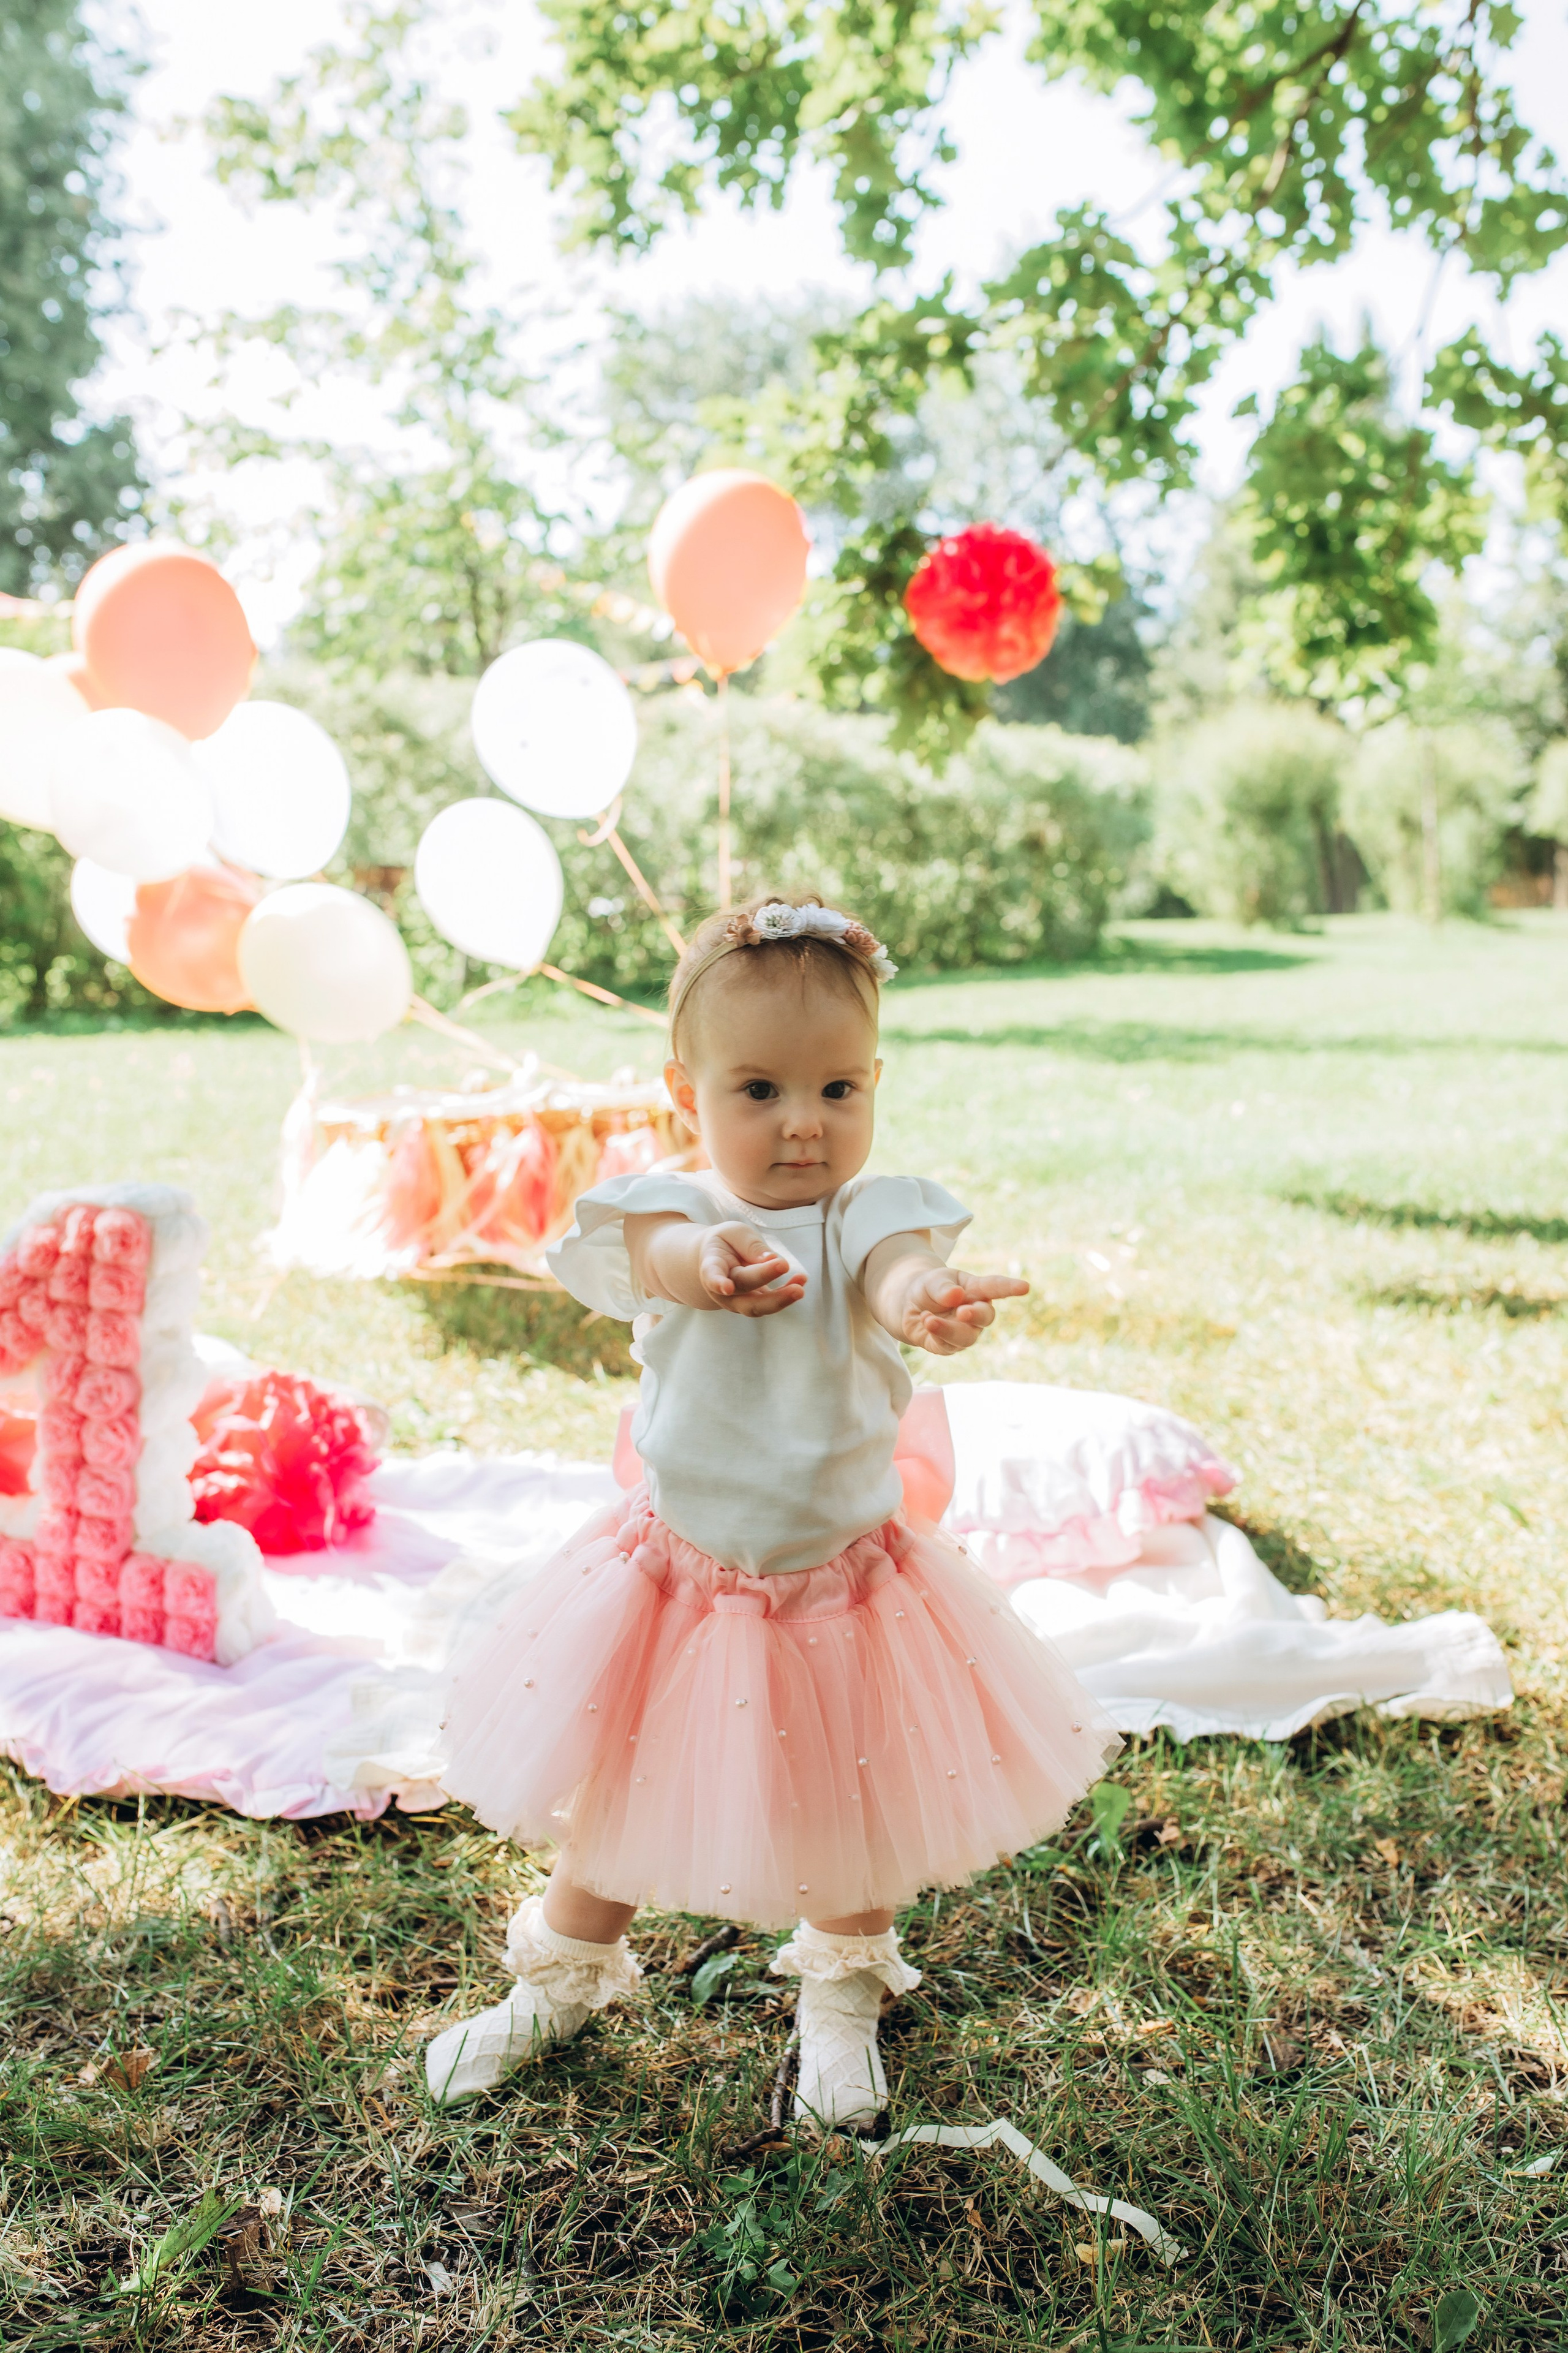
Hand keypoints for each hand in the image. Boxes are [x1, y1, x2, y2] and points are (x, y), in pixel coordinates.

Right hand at [697, 1222, 806, 1316]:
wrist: (718, 1259)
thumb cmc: (727, 1242)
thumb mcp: (735, 1233)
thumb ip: (751, 1245)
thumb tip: (772, 1259)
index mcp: (712, 1265)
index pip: (712, 1275)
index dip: (718, 1282)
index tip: (727, 1287)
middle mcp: (722, 1289)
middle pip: (742, 1287)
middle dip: (763, 1277)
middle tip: (784, 1265)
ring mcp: (738, 1301)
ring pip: (757, 1306)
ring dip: (780, 1298)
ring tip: (800, 1288)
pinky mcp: (755, 1304)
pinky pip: (771, 1303)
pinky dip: (787, 1293)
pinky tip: (802, 1280)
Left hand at [899, 1267, 1028, 1355]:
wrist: (906, 1305)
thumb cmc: (928, 1288)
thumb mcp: (932, 1280)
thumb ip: (943, 1288)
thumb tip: (956, 1295)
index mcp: (976, 1289)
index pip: (996, 1287)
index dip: (1010, 1287)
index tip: (1025, 1287)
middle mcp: (975, 1311)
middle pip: (986, 1317)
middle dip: (976, 1315)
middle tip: (962, 1312)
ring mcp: (964, 1330)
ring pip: (968, 1337)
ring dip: (948, 1329)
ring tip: (929, 1319)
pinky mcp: (949, 1346)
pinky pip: (948, 1346)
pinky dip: (936, 1334)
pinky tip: (925, 1321)